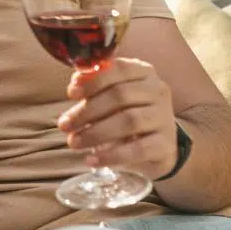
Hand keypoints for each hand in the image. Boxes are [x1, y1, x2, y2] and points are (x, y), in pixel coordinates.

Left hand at [58, 57, 177, 179]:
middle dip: (88, 110)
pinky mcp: (165, 144)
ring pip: (128, 121)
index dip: (93, 80)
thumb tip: (74, 84)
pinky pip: (137, 149)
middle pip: (120, 96)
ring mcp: (164, 118)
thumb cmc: (127, 114)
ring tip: (74, 142)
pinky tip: (92, 160)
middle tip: (65, 124)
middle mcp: (158, 91)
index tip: (70, 93)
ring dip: (96, 133)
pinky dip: (112, 155)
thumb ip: (95, 87)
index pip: (119, 69)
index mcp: (144, 72)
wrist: (158, 146)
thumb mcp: (113, 97)